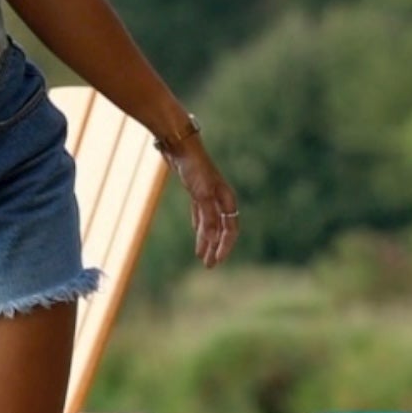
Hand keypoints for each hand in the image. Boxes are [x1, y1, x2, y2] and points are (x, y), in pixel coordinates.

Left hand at [171, 141, 239, 268]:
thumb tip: (213, 237)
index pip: (230, 230)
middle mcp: (221, 199)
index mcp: (227, 200)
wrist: (181, 147)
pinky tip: (198, 233)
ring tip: (201, 256)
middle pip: (222, 230)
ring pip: (210, 224)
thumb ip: (208, 215)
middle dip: (216, 248)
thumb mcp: (201, 194)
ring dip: (206, 240)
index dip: (224, 246)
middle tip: (209, 265)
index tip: (216, 261)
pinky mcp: (197, 192)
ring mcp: (209, 196)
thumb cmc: (193, 169)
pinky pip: (202, 214)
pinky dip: (200, 226)